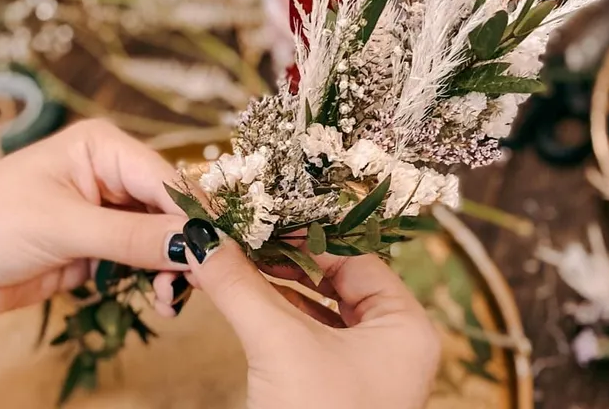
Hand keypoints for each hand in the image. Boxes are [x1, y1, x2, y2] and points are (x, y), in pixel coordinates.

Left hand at [0, 120, 188, 369]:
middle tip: (198, 283)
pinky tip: (157, 300)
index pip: (168, 179)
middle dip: (186, 246)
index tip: (220, 252)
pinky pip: (142, 263)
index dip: (196, 216)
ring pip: (162, 240)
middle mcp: (112, 175)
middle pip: (171, 210)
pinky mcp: (99, 248)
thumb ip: (133, 236)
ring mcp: (107, 214)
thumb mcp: (64, 225)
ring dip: (171, 269)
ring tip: (169, 299)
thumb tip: (197, 243)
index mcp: (104, 148)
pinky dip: (153, 282)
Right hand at [179, 223, 440, 408]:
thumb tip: (202, 235)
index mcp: (405, 325)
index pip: (355, 257)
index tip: (260, 218)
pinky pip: (308, 338)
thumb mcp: (279, 344)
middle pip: (337, 281)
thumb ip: (240, 285)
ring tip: (237, 262)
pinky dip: (277, 317)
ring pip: (319, 309)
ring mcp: (366, 370)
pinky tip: (246, 299)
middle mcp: (393, 344)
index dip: (305, 236)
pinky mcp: (336, 389)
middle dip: (286, 260)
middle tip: (242, 237)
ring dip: (277, 287)